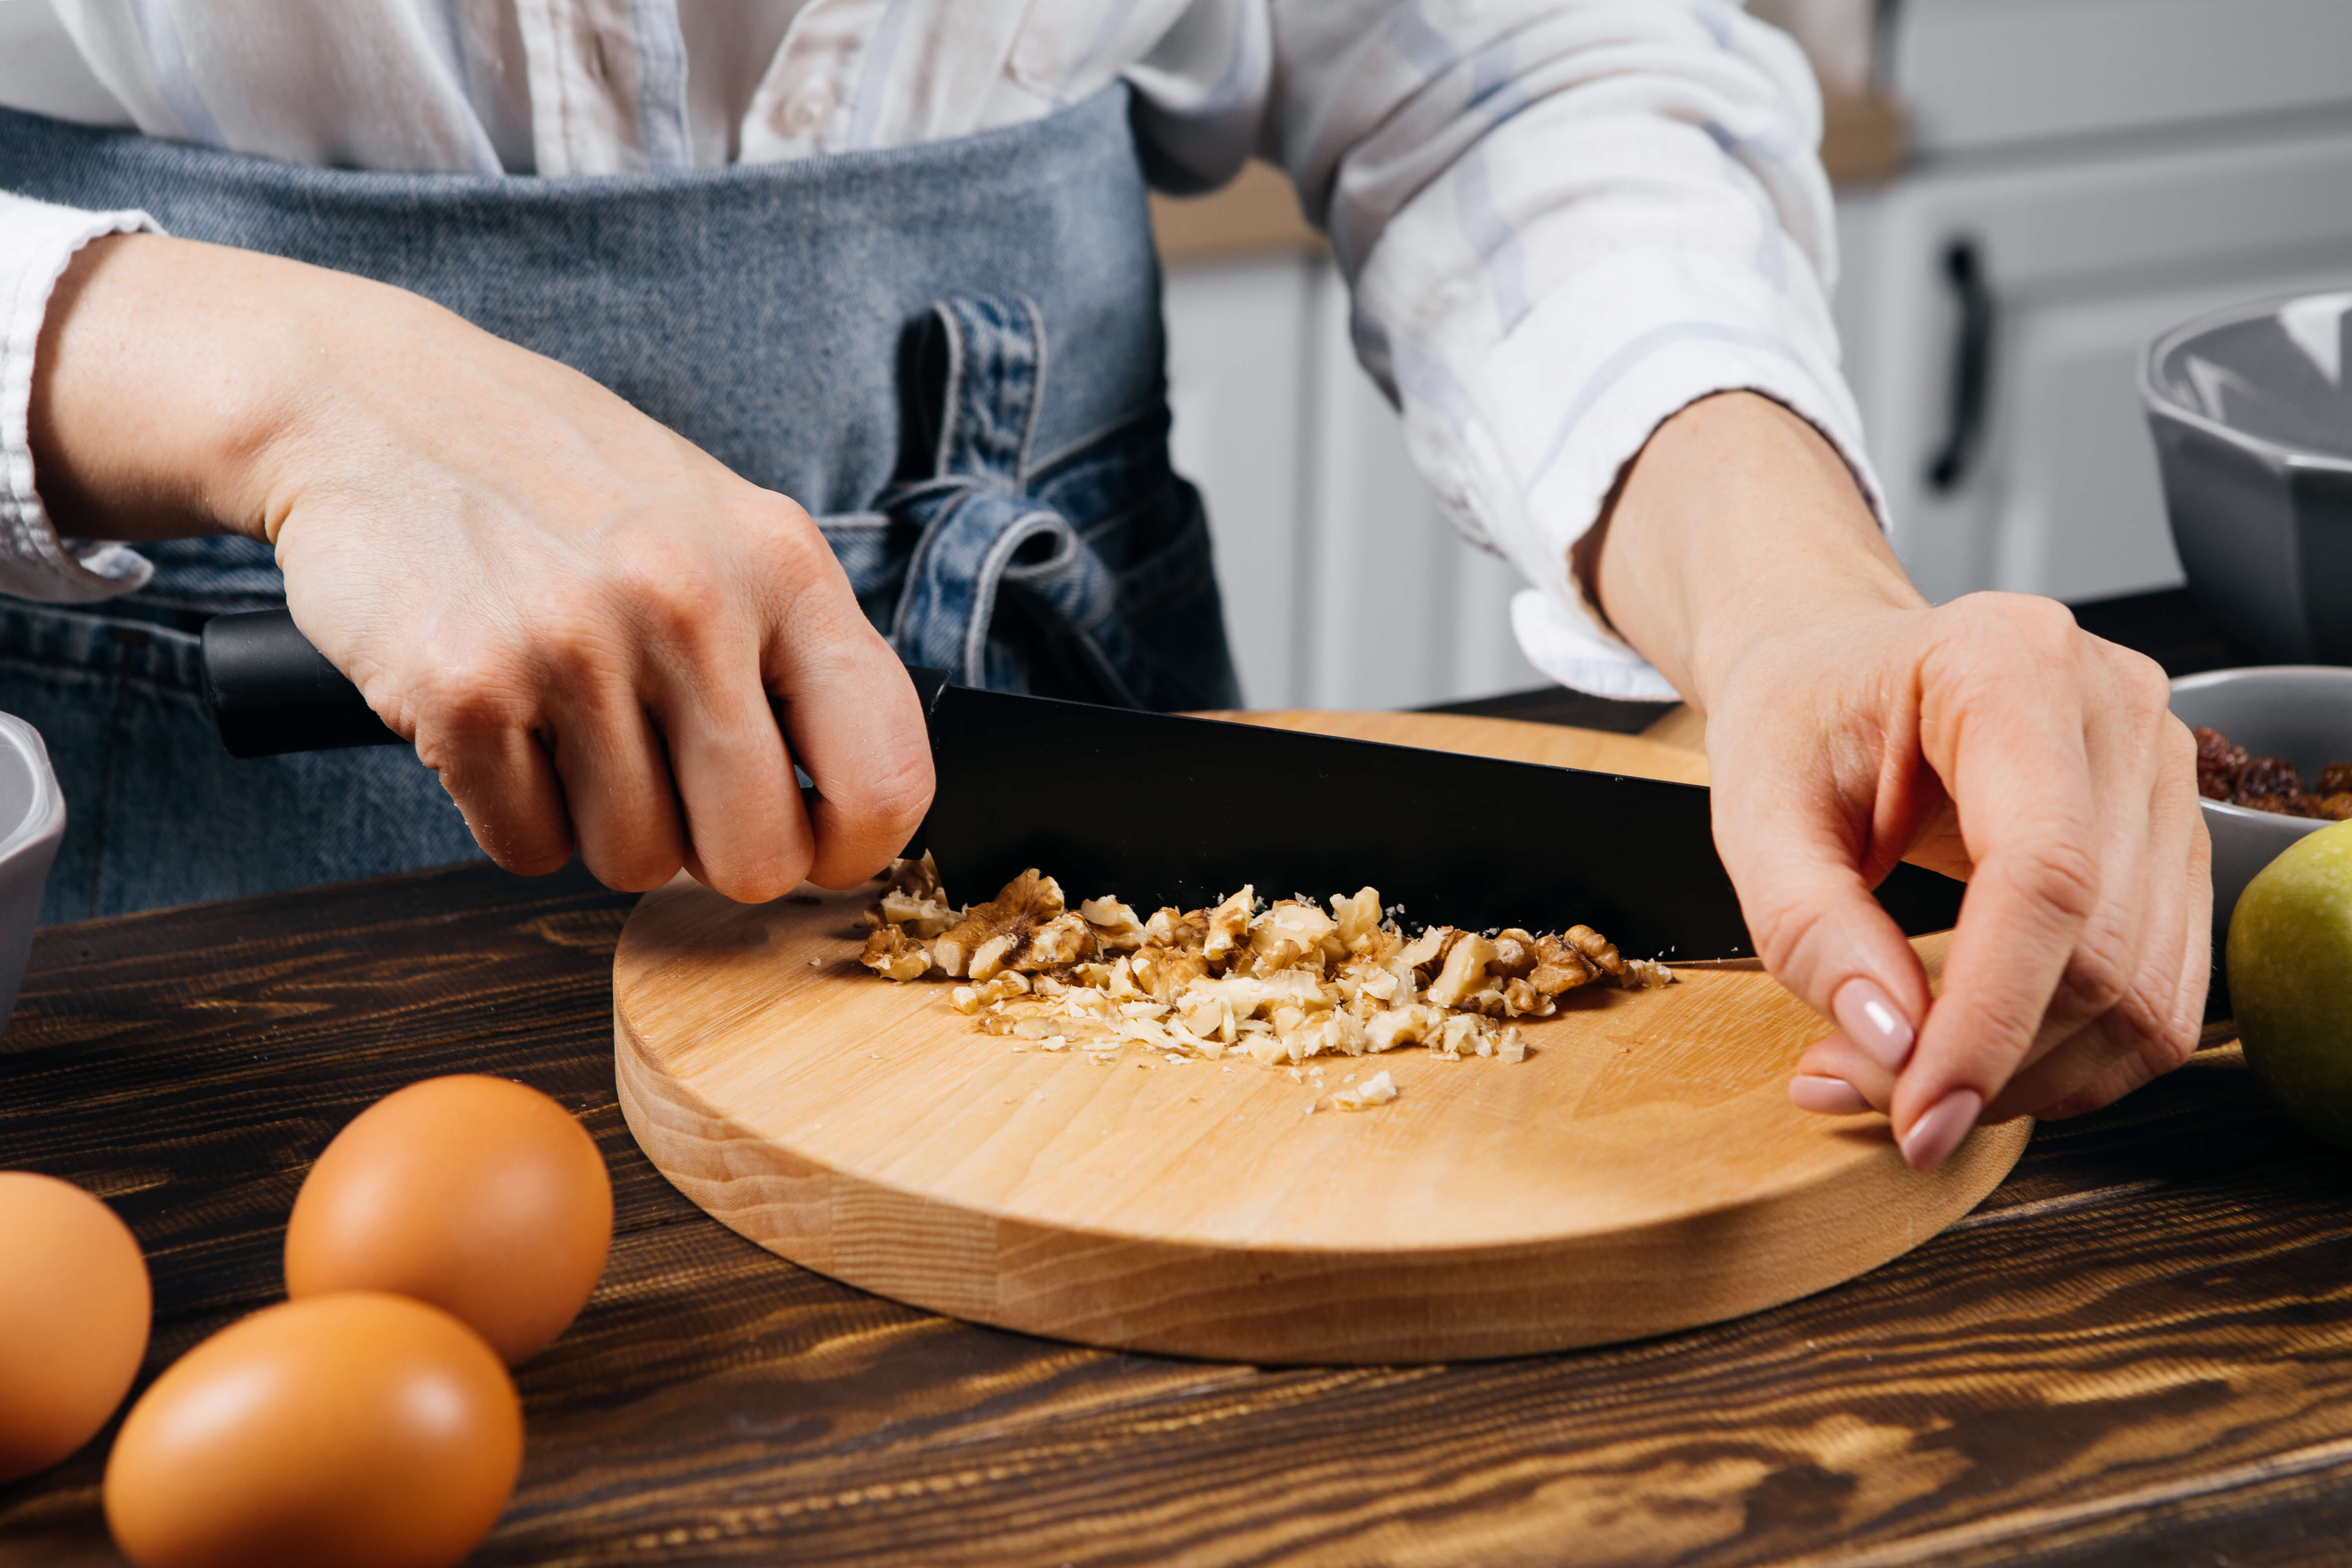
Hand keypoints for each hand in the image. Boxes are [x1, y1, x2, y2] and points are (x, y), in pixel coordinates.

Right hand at [30, 234, 931, 898]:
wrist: (369, 404)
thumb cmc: (566, 484)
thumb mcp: (719, 528)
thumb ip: (793, 656)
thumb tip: (847, 819)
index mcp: (781, 564)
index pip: (884, 778)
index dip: (854, 849)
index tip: (816, 846)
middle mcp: (690, 602)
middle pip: (754, 857)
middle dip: (712, 853)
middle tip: (668, 785)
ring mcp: (573, 647)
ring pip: (636, 864)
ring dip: (603, 820)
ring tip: (567, 715)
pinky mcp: (461, 690)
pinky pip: (529, 848)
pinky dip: (515, 809)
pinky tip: (502, 717)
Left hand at [1589, 393, 2208, 1167]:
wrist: (1837, 668)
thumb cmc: (1796, 720)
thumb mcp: (1753, 809)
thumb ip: (1808, 926)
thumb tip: (1891, 1043)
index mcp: (2005, 664)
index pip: (2043, 874)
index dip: (1988, 1016)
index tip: (1918, 1113)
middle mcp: (2113, 708)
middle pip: (2099, 947)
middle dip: (1985, 1057)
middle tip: (1861, 1092)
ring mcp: (2161, 773)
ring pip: (2143, 991)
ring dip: (2026, 1074)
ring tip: (1900, 1078)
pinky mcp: (2170, 840)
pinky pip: (2158, 995)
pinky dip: (2068, 1057)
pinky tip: (1972, 1053)